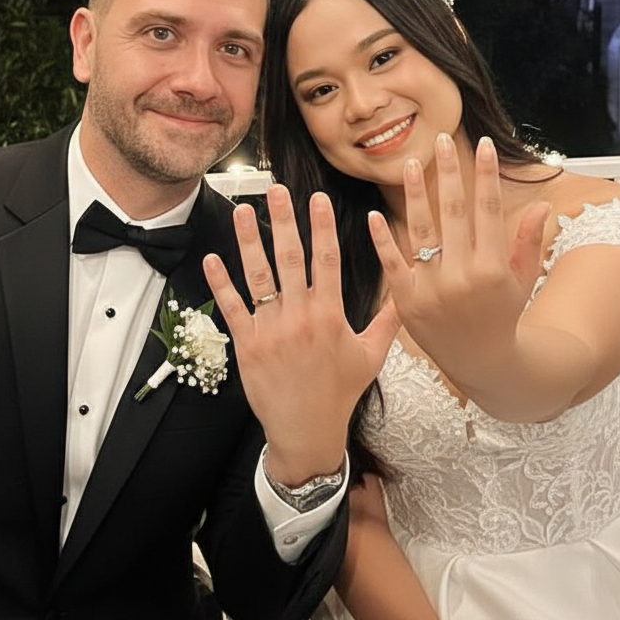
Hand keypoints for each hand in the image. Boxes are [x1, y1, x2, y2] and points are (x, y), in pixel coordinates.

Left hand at [204, 184, 398, 485]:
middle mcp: (299, 316)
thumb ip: (388, 319)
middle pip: (291, 258)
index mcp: (330, 314)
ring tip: (244, 211)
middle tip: (277, 188)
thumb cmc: (341, 392)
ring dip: (249, 241)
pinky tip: (212, 258)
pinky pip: (231, 307)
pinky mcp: (247, 344)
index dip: (322, 226)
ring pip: (258, 276)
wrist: (307, 431)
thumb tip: (407, 290)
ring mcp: (270, 329)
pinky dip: (221, 283)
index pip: (327, 260)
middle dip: (284, 220)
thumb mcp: (371, 356)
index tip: (317, 199)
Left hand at [368, 134, 548, 392]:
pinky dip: (382, 239)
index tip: (483, 145)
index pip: (488, 210)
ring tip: (409, 163)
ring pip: (419, 231)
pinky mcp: (406, 301)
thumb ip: (527, 242)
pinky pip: (392, 263)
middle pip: (452, 212)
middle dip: (447, 172)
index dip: (485, 175)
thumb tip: (540, 206)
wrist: (482, 365)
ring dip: (413, 194)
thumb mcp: (522, 280)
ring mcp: (430, 288)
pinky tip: (375, 214)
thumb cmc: (504, 316)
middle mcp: (461, 276)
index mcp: (492, 268)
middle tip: (440, 139)